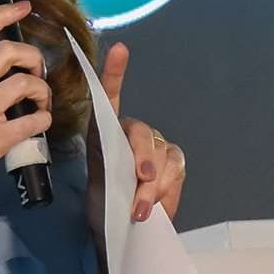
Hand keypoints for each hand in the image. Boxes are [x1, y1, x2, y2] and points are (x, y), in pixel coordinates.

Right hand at [0, 0, 51, 218]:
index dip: (1, 14)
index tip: (22, 7)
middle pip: (5, 51)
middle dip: (32, 55)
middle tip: (37, 71)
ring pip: (22, 83)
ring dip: (42, 90)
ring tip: (42, 102)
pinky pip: (31, 122)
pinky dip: (44, 120)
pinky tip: (40, 126)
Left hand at [87, 41, 186, 226]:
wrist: (119, 224)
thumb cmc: (103, 199)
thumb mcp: (98, 184)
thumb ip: (113, 174)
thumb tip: (140, 177)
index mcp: (107, 130)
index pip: (110, 95)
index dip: (115, 72)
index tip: (120, 49)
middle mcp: (133, 132)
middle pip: (143, 135)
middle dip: (143, 159)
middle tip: (141, 181)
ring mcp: (157, 146)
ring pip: (162, 155)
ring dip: (153, 185)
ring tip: (139, 210)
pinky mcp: (175, 163)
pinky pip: (176, 168)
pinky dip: (166, 189)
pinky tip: (157, 204)